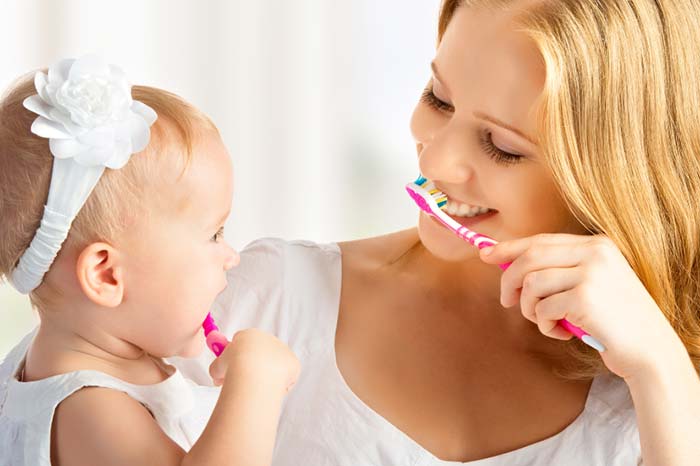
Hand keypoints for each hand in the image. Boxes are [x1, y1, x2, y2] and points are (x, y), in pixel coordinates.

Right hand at [209, 328, 300, 392]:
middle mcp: (268, 339)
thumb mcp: (217, 367)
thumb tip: (218, 376)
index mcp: (249, 335)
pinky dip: (280, 386)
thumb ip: (218, 368)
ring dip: (268, 377)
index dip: (238, 358)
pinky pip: (287, 377)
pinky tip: (271, 391)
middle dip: (255, 367)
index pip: (244, 344)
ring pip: (275, 366)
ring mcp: (283, 350)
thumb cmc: (233, 367)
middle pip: (262, 354)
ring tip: (258, 389)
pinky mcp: (293, 363)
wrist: (253, 372)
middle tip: (246, 383)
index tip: (234, 370)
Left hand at [479, 233, 683, 379]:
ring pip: (531, 284)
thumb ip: (557, 270)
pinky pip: (542, 309)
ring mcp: (591, 274)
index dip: (509, 247)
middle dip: (509, 280)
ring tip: (545, 321)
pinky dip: (544, 325)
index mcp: (597, 245)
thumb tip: (505, 262)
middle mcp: (595, 253)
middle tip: (507, 301)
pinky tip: (561, 333)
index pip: (541, 240)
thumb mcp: (590, 284)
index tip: (486, 254)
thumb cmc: (613, 320)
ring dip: (529, 308)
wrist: (650, 349)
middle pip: (530, 258)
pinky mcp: (585, 298)